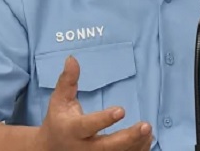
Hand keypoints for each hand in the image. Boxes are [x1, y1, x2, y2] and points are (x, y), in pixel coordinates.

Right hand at [33, 56, 151, 150]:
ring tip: (148, 131)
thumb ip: (67, 80)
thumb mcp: (59, 100)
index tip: (121, 110)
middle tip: (145, 126)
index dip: (104, 119)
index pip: (88, 125)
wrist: (50, 149)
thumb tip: (72, 58)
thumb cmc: (58, 120)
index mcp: (72, 130)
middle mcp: (84, 147)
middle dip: (127, 138)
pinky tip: (147, 140)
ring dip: (136, 145)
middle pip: (107, 147)